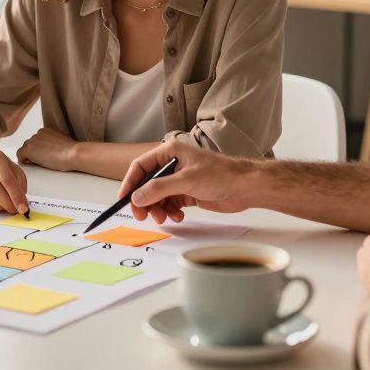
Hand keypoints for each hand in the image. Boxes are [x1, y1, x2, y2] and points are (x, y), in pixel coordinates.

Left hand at [16, 127, 78, 170]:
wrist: (73, 153)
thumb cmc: (71, 151)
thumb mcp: (61, 143)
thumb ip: (52, 143)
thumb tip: (49, 151)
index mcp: (46, 130)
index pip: (36, 139)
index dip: (37, 149)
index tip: (42, 155)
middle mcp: (38, 133)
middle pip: (29, 143)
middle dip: (32, 152)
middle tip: (39, 161)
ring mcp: (33, 141)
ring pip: (24, 149)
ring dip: (28, 156)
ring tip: (37, 163)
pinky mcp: (29, 149)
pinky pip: (19, 155)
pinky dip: (23, 160)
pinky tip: (29, 164)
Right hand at [119, 141, 253, 223]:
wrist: (245, 188)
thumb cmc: (222, 174)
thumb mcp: (186, 180)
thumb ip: (159, 189)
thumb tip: (137, 197)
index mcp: (170, 152)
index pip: (141, 166)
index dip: (130, 183)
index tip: (124, 199)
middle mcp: (173, 164)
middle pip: (147, 184)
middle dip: (144, 201)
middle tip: (142, 216)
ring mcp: (180, 180)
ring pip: (157, 197)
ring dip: (158, 209)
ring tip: (164, 217)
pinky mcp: (187, 193)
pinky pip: (170, 204)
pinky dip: (170, 212)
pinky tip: (178, 216)